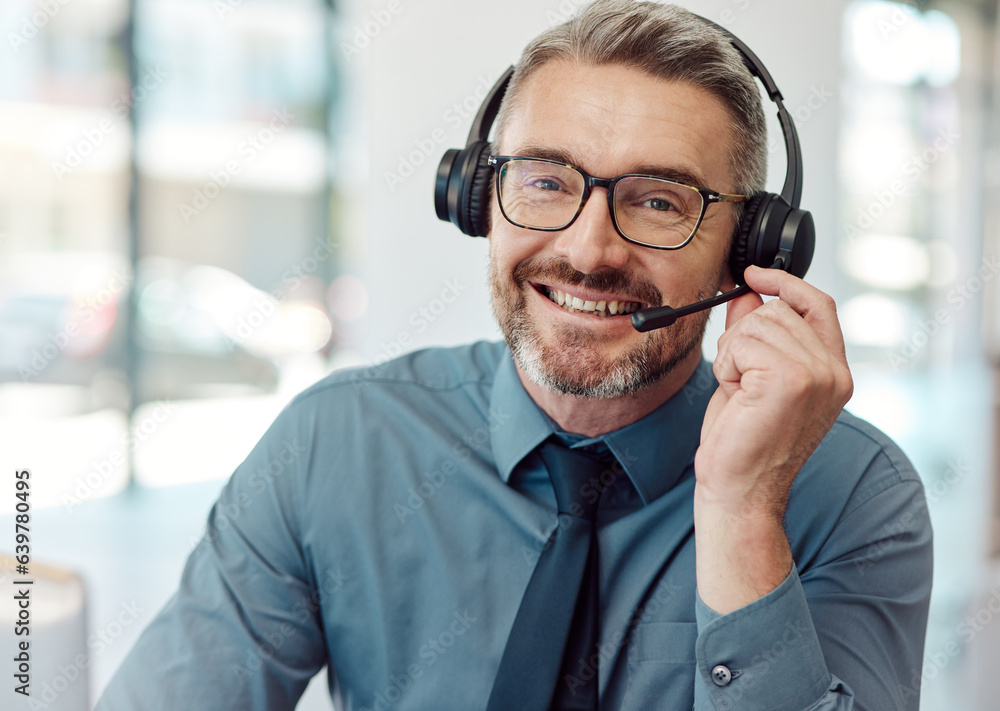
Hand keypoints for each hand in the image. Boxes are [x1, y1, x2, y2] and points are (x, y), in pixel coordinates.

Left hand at [694, 265, 853, 612]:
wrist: (739, 491)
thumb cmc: (743, 442)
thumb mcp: (751, 377)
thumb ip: (755, 334)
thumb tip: (747, 293)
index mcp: (834, 372)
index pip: (819, 304)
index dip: (786, 284)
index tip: (754, 275)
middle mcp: (834, 372)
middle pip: (777, 310)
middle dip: (743, 337)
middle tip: (739, 378)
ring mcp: (817, 375)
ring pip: (756, 323)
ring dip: (732, 353)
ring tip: (739, 391)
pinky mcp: (791, 380)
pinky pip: (742, 342)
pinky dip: (726, 364)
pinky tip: (735, 394)